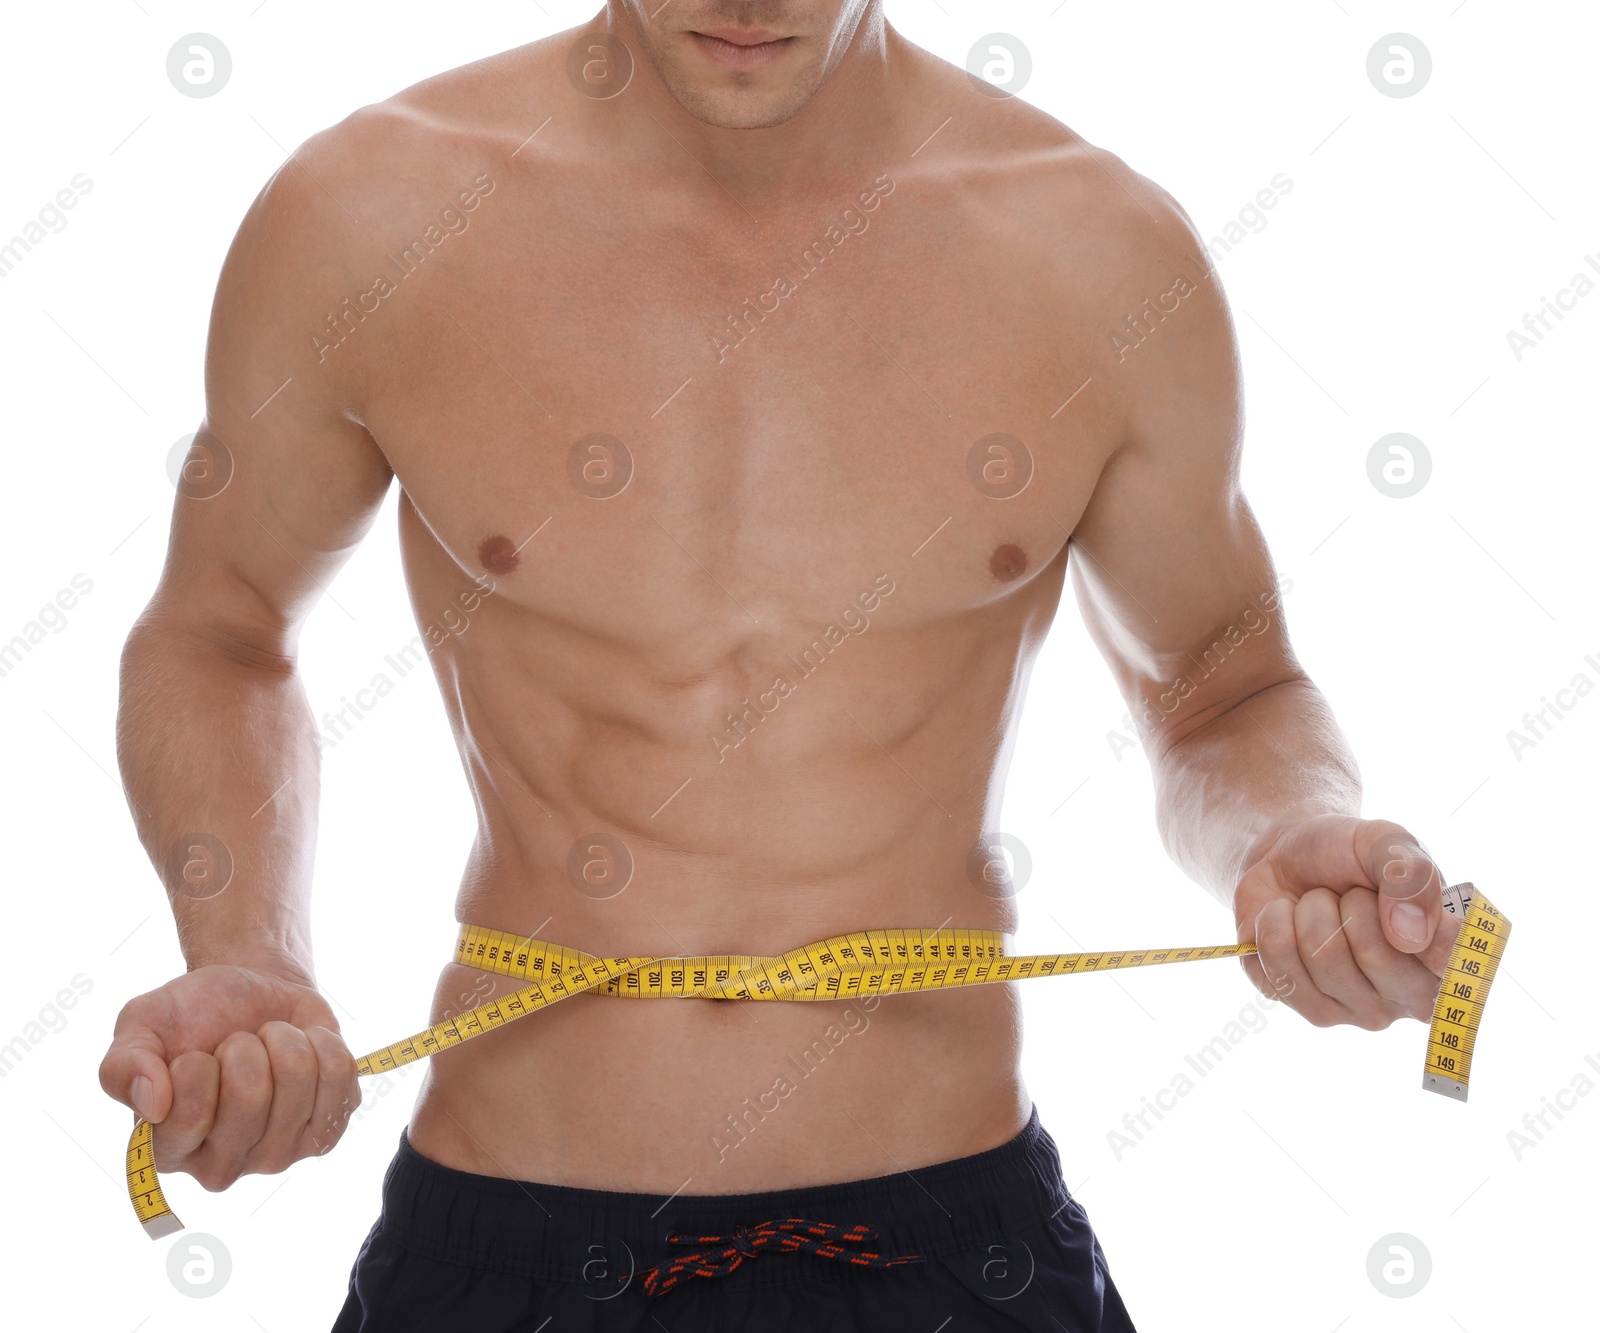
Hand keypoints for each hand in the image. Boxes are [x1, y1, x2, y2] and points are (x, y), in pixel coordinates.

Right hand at [98, 964, 359, 1190]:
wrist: (254, 996)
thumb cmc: (191, 1016)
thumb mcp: (141, 1024)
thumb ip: (124, 1065)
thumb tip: (154, 1104)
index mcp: (166, 1150)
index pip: (187, 1113)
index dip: (195, 1065)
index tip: (193, 1054)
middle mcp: (221, 1167)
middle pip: (250, 1094)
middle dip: (244, 1045)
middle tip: (236, 1046)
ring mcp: (278, 1156)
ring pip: (300, 1078)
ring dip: (284, 1039)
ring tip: (268, 1046)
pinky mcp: (326, 1133)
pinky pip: (340, 1073)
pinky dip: (321, 1040)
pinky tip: (302, 1049)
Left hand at [1233, 815, 1460, 1029]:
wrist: (1286, 856)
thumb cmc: (1349, 853)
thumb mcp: (1388, 842)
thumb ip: (1413, 877)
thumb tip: (1412, 935)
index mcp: (1446, 959)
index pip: (1454, 962)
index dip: (1429, 931)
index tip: (1401, 900)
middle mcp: (1408, 996)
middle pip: (1376, 955)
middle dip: (1352, 904)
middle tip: (1350, 895)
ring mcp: (1355, 1010)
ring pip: (1322, 955)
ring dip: (1311, 910)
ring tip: (1318, 905)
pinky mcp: (1302, 1005)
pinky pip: (1277, 962)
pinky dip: (1273, 922)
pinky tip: (1286, 920)